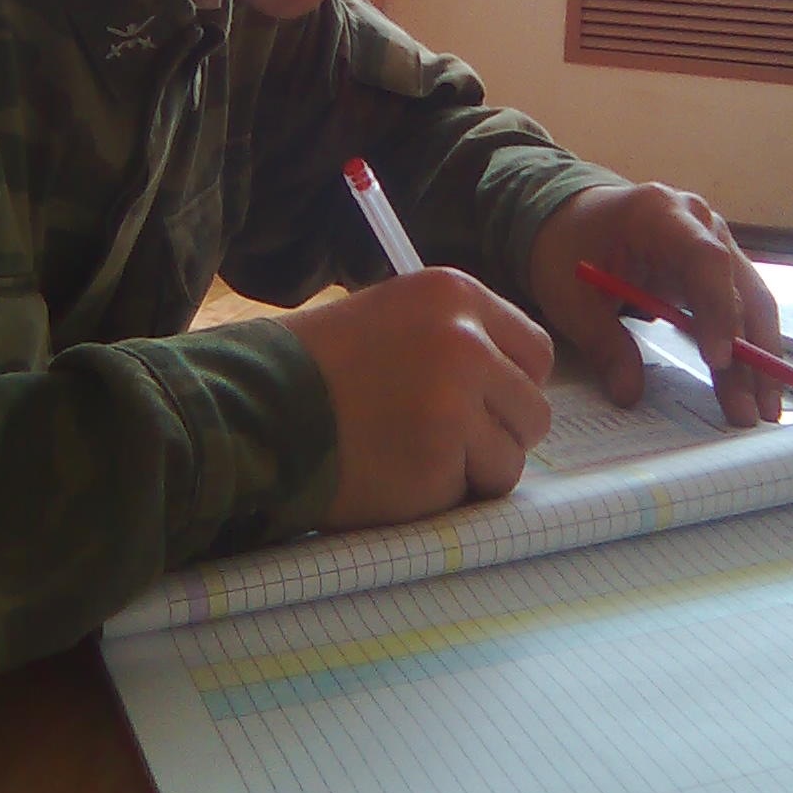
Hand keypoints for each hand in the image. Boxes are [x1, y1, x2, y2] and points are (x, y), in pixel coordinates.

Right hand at [287, 268, 552, 530]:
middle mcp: (466, 342)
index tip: (482, 403)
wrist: (256, 406)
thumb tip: (511, 382)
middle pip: (533, 410)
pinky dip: (439, 496)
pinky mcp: (438, 461)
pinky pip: (470, 494)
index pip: (536, 352)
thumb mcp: (394, 315)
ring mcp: (455, 404)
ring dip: (471, 470)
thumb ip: (457, 337)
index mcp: (456, 295)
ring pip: (510, 459)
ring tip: (411, 454)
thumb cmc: (319, 365)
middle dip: (498, 433)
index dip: (512, 386)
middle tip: (444, 439)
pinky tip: (393, 473)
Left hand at [527, 182, 781, 426]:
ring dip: (758, 357)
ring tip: (763, 411)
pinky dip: (746, 348)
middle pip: (739, 286)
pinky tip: (751, 389)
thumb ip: (602, 343)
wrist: (570, 220)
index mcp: (659, 213)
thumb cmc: (569, 249)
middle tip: (755, 409)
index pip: (705, 258)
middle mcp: (700, 223)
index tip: (718, 360)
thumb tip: (629, 395)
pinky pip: (740, 309)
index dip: (718, 309)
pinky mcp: (716, 269)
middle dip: (751, 350)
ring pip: (750, 301)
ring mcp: (714, 243)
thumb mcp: (571, 296)